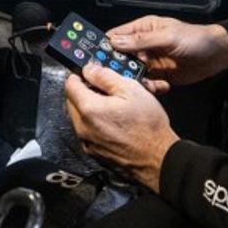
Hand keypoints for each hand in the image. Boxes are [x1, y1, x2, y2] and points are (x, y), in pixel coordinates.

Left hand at [64, 63, 178, 191]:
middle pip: (72, 102)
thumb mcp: (131, 90)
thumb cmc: (148, 126)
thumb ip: (105, 77)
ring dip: (89, 108)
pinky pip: (87, 131)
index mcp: (89, 109)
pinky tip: (113, 122)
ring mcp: (87, 142)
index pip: (70, 85)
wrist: (157, 158)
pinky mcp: (93, 152)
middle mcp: (83, 128)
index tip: (89, 73)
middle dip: (84, 92)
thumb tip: (89, 69)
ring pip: (79, 117)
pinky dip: (95, 123)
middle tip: (104, 89)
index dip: (79, 75)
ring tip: (112, 106)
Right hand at [107, 15, 227, 93]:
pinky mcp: (159, 75)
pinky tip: (162, 85)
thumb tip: (115, 41)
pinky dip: (151, 87)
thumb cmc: (196, 39)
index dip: (105, 47)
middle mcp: (144, 45)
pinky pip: (147, 84)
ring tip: (147, 83)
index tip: (96, 59)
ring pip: (132, 73)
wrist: (218, 55)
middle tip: (121, 78)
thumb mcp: (168, 37)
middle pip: (121, 58)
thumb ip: (141, 41)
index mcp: (143, 29)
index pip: (116, 37)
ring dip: (136, 80)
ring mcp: (151, 61)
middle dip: (120, 68)